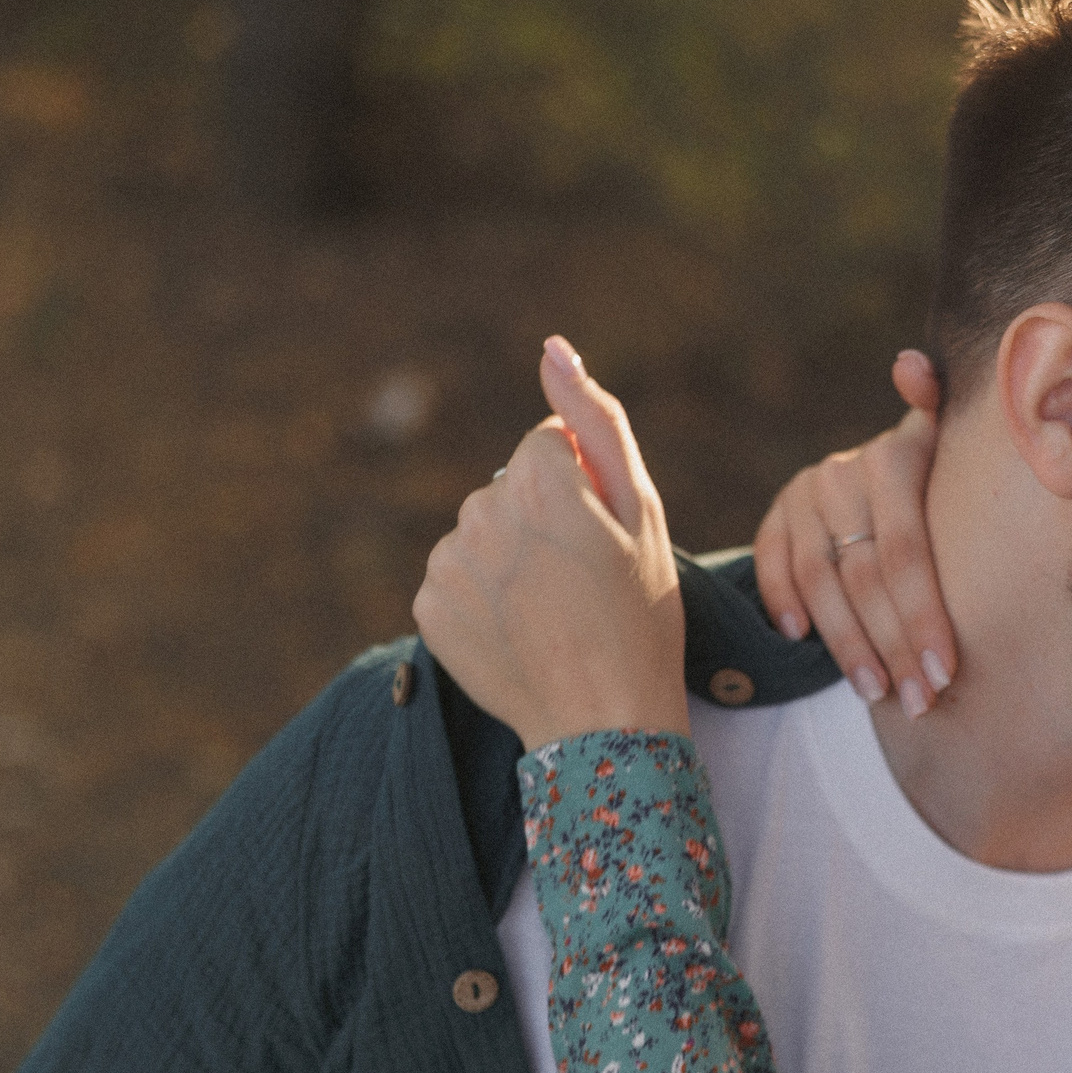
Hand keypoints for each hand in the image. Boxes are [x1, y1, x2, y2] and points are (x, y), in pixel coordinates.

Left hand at [414, 336, 688, 748]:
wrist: (605, 725)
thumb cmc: (641, 619)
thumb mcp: (643, 514)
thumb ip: (598, 422)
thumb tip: (554, 348)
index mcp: (539, 482)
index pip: (547, 445)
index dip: (583, 488)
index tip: (602, 538)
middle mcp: (481, 513)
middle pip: (510, 486)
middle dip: (542, 518)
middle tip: (583, 583)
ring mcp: (449, 564)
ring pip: (482, 532)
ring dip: (511, 558)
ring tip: (552, 611)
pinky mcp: (428, 607)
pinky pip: (456, 578)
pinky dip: (483, 599)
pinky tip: (520, 631)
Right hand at [753, 349, 954, 717]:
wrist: (886, 471)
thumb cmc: (940, 480)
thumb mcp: (953, 449)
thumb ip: (947, 416)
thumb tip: (911, 365)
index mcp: (894, 459)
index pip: (906, 550)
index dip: (922, 614)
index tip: (946, 670)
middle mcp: (841, 474)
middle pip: (865, 577)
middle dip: (895, 645)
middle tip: (920, 701)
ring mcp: (803, 495)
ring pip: (820, 582)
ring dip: (848, 645)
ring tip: (880, 693)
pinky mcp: (776, 516)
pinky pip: (771, 567)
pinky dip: (785, 604)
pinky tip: (802, 644)